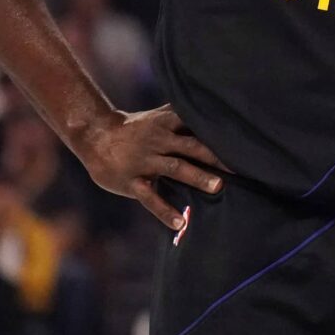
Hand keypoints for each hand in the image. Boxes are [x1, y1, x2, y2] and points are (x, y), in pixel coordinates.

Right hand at [73, 105, 230, 229]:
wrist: (94, 135)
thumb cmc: (134, 127)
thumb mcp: (157, 116)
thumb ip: (182, 116)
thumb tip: (213, 111)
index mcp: (166, 124)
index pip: (195, 125)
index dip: (216, 132)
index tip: (239, 139)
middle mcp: (158, 140)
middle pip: (191, 146)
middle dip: (214, 156)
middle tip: (237, 167)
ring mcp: (144, 161)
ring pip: (175, 168)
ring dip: (197, 178)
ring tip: (218, 187)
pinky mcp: (132, 181)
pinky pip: (150, 198)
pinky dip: (164, 211)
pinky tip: (179, 223)